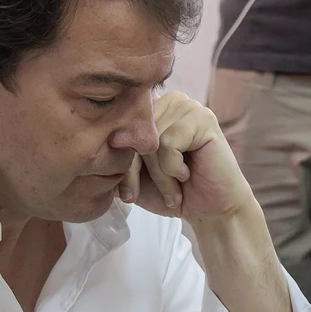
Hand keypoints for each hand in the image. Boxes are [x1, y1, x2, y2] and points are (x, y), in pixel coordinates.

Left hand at [122, 90, 254, 221]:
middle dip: (140, 172)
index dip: (121, 166)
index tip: (128, 194)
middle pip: (133, 135)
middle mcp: (169, 101)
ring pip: (151, 141)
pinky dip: (174, 168)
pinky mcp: (203, 118)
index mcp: (151, 110)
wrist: (211, 210)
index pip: (119, 131)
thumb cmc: (174, 192)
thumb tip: (100, 146)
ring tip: (176, 186)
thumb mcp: (134, 178)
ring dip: (161, 174)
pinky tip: (188, 173)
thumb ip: (116, 159)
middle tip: (162, 193)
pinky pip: (168, 143)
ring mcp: (188, 106)